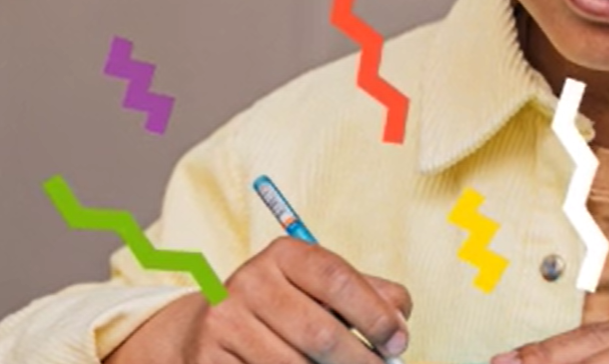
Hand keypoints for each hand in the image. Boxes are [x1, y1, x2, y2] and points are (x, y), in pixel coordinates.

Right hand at [105, 236, 412, 363]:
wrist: (209, 330)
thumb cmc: (286, 308)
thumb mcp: (324, 289)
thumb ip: (371, 295)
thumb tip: (399, 324)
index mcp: (284, 254)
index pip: (338, 280)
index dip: (376, 315)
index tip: (398, 342)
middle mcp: (250, 282)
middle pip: (321, 333)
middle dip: (360, 360)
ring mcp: (224, 322)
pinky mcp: (208, 358)